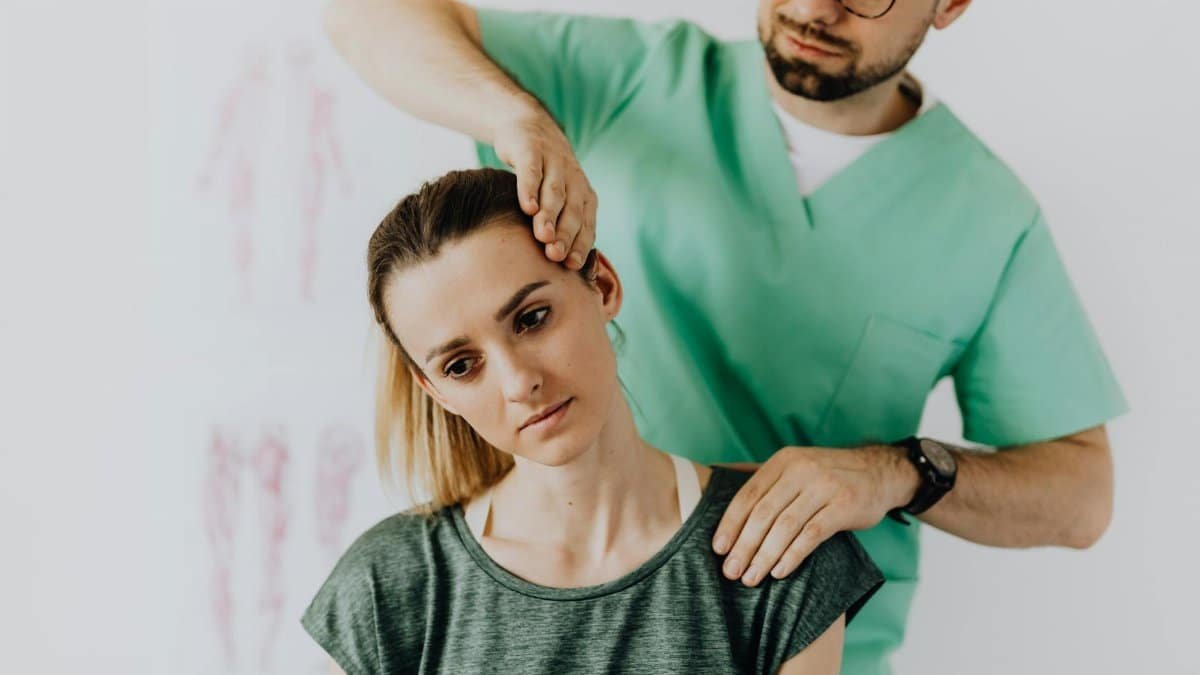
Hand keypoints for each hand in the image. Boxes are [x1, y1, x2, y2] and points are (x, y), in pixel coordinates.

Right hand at [491, 99, 597, 269]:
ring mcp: (553, 162)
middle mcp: (573, 178)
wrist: (528, 126)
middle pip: (572, 211)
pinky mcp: (531, 150)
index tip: (572, 267)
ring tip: (543, 236)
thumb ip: (560, 225)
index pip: (586, 224)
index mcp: (583, 194)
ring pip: (554, 192)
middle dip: (565, 234)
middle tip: (556, 256)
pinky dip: (530, 189)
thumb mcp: (556, 198)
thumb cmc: (543, 175)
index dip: (580, 244)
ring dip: (550, 215)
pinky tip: (527, 206)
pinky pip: (532, 171)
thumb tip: (559, 266)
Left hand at [712, 445, 918, 586]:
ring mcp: (824, 486)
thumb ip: (763, 475)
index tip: (718, 549)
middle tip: (731, 571)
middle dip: (743, 546)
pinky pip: (811, 535)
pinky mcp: (844, 505)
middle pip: (763, 513)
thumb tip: (717, 476)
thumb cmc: (829, 475)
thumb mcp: (796, 464)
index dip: (730, 524)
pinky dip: (792, 555)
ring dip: (764, 556)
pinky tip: (779, 571)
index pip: (748, 495)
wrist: (881, 471)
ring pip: (785, 527)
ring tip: (751, 578)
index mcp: (783, 461)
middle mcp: (801, 470)